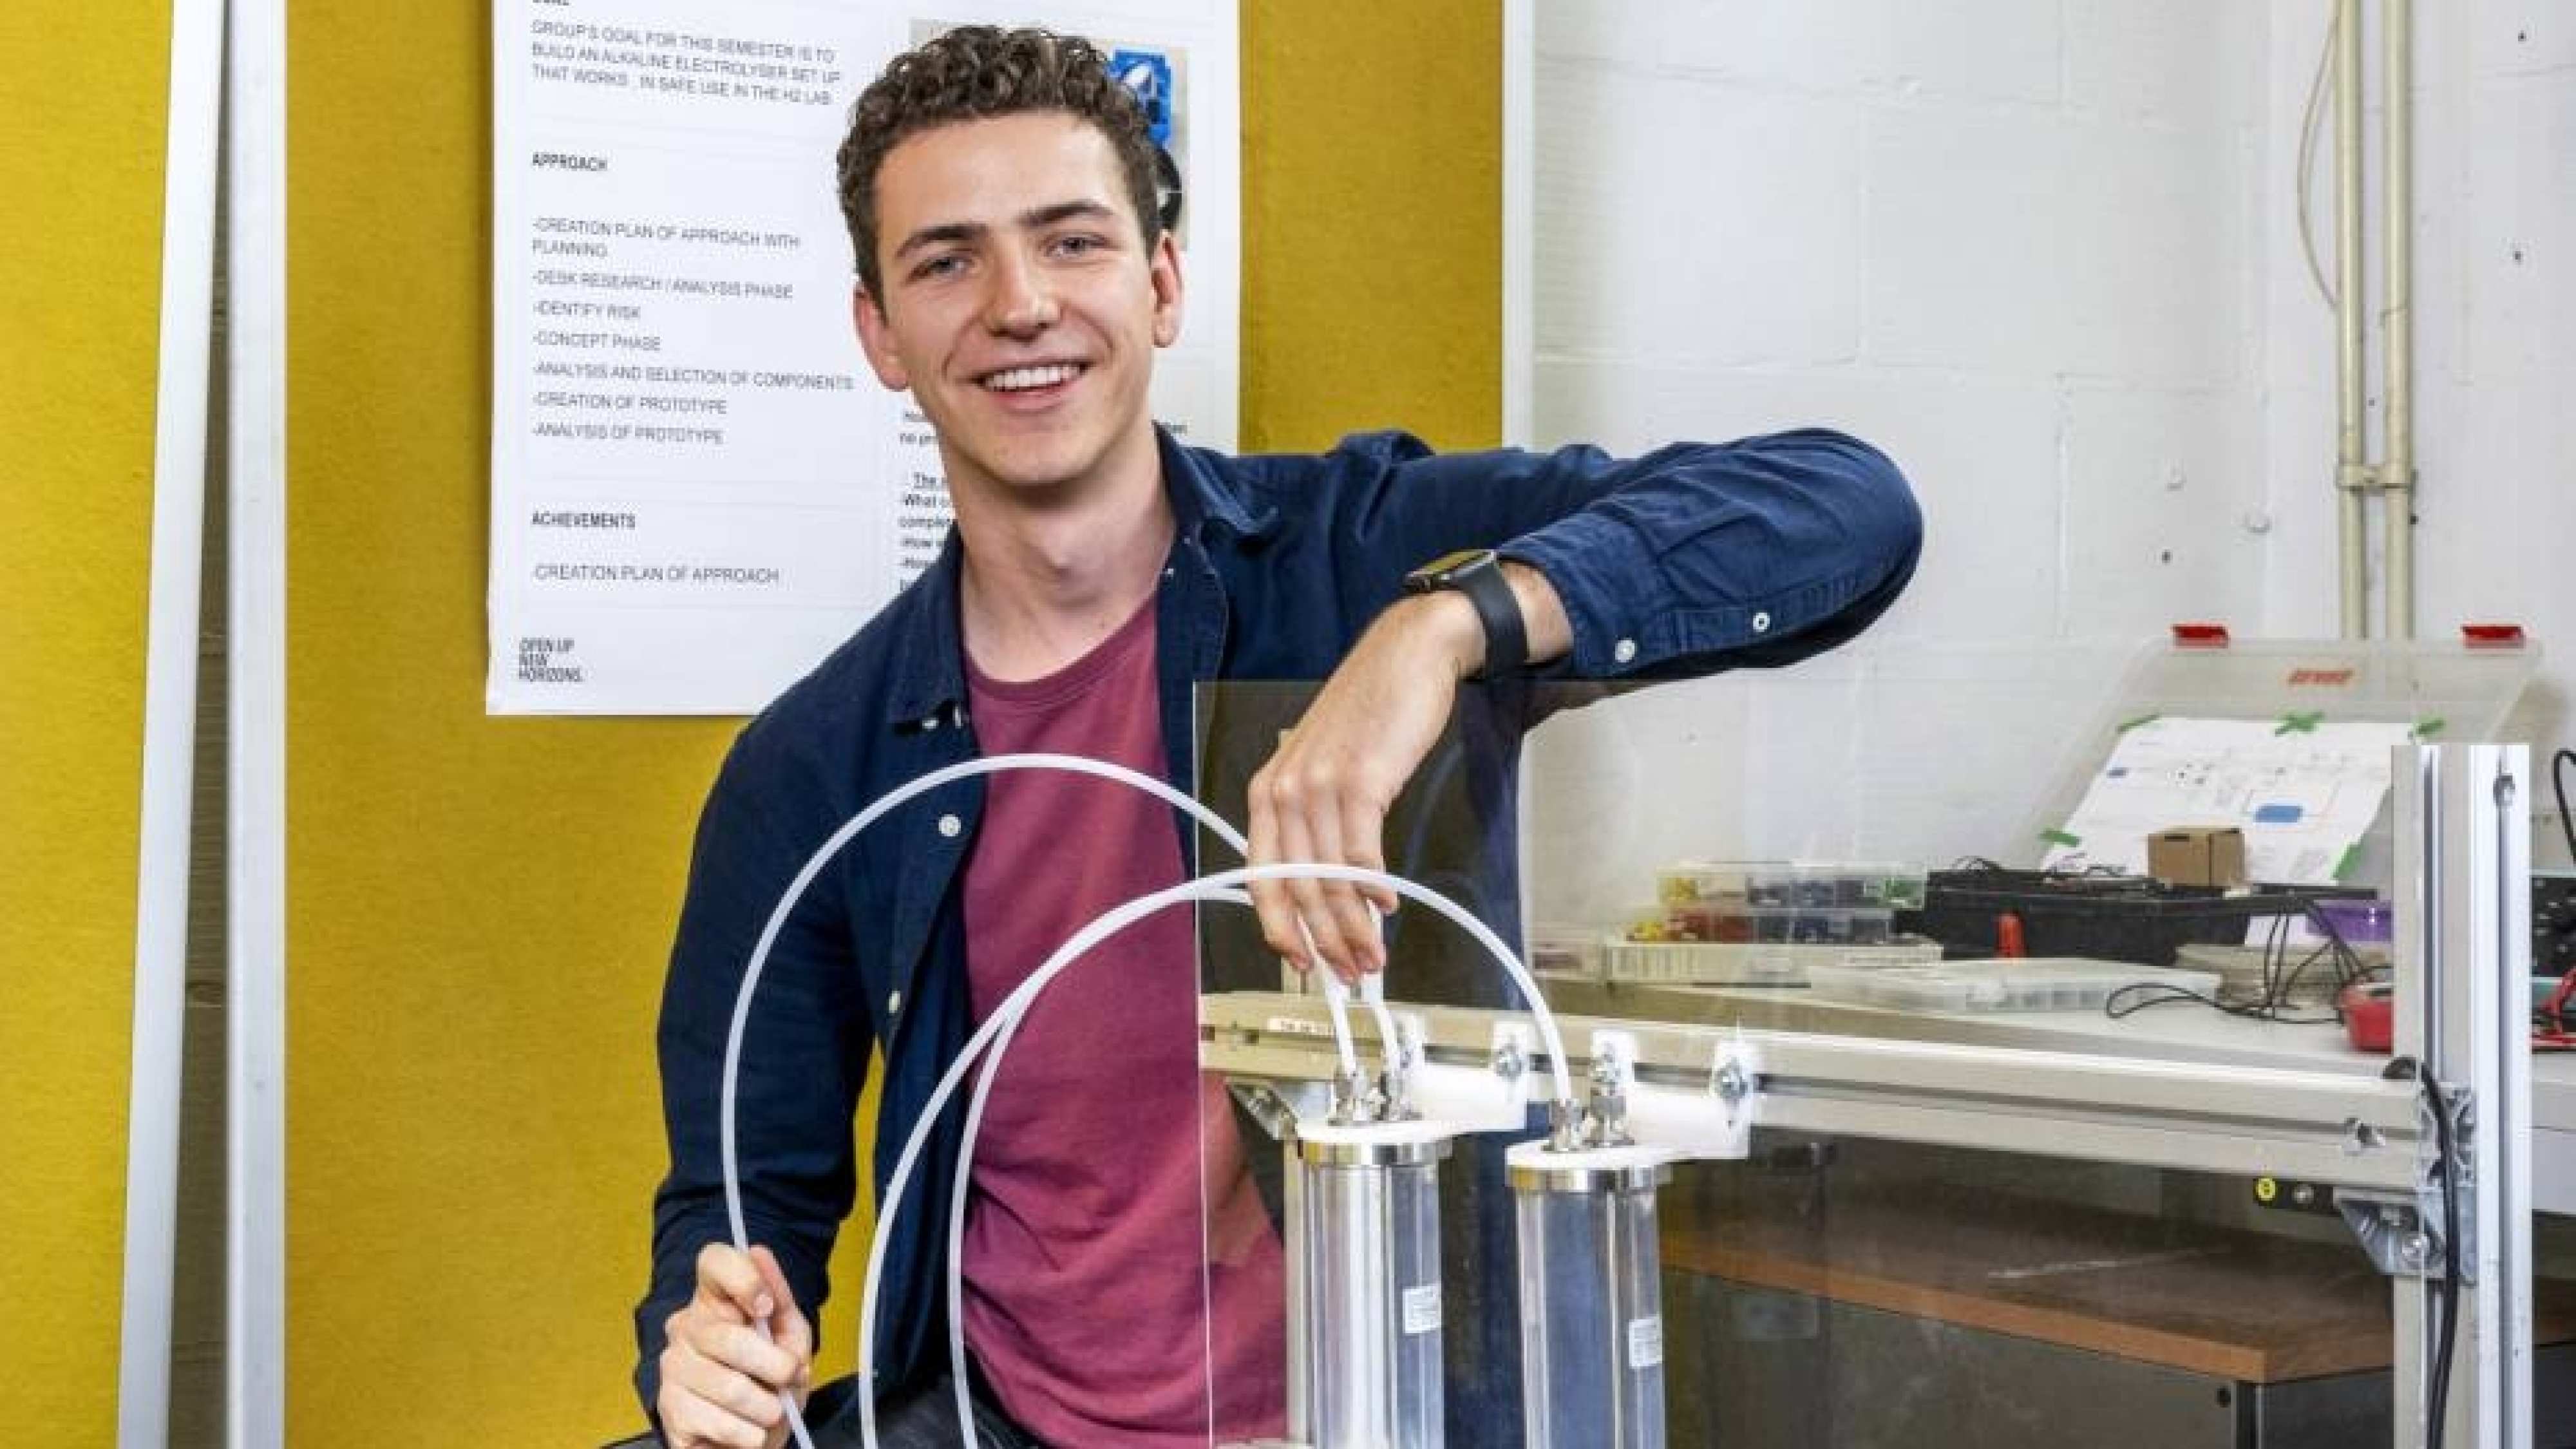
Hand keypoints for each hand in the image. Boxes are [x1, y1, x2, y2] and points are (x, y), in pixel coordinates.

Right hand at [656, 1243, 813, 1448]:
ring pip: (728, 1386)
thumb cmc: (771, 1382)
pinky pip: (717, 1422)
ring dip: (766, 1407)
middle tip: (790, 1377)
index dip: (743, 1279)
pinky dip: (748, 1433)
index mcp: (715, 1300)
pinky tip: (750, 1431)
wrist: (754, 1438)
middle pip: (728, 1338)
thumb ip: (780, 1299)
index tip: (766, 1308)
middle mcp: (685, 1328)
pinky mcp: (670, 1412)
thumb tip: (757, 1251)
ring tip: (772, 1411)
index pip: (713, 1262)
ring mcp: (672, 1369)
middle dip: (775, 1366)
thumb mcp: (790, 1338)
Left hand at [1247, 588, 1486, 981]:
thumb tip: (1331, 888)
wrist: (1409, 656)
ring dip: (1354, 927)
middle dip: (1324, 941)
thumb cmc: (1371, 715)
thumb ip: (1317, 821)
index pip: (1261, 878)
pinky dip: (1374, 888)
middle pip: (1297, 888)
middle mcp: (1283, 792)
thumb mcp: (1325, 767)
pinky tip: (1388, 905)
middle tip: (1350, 974)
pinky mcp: (1358, 781)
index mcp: (1267, 793)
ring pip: (1329, 880)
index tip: (1303, 963)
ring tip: (1375, 956)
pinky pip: (1361, 854)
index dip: (1280, 929)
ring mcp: (1318, 786)